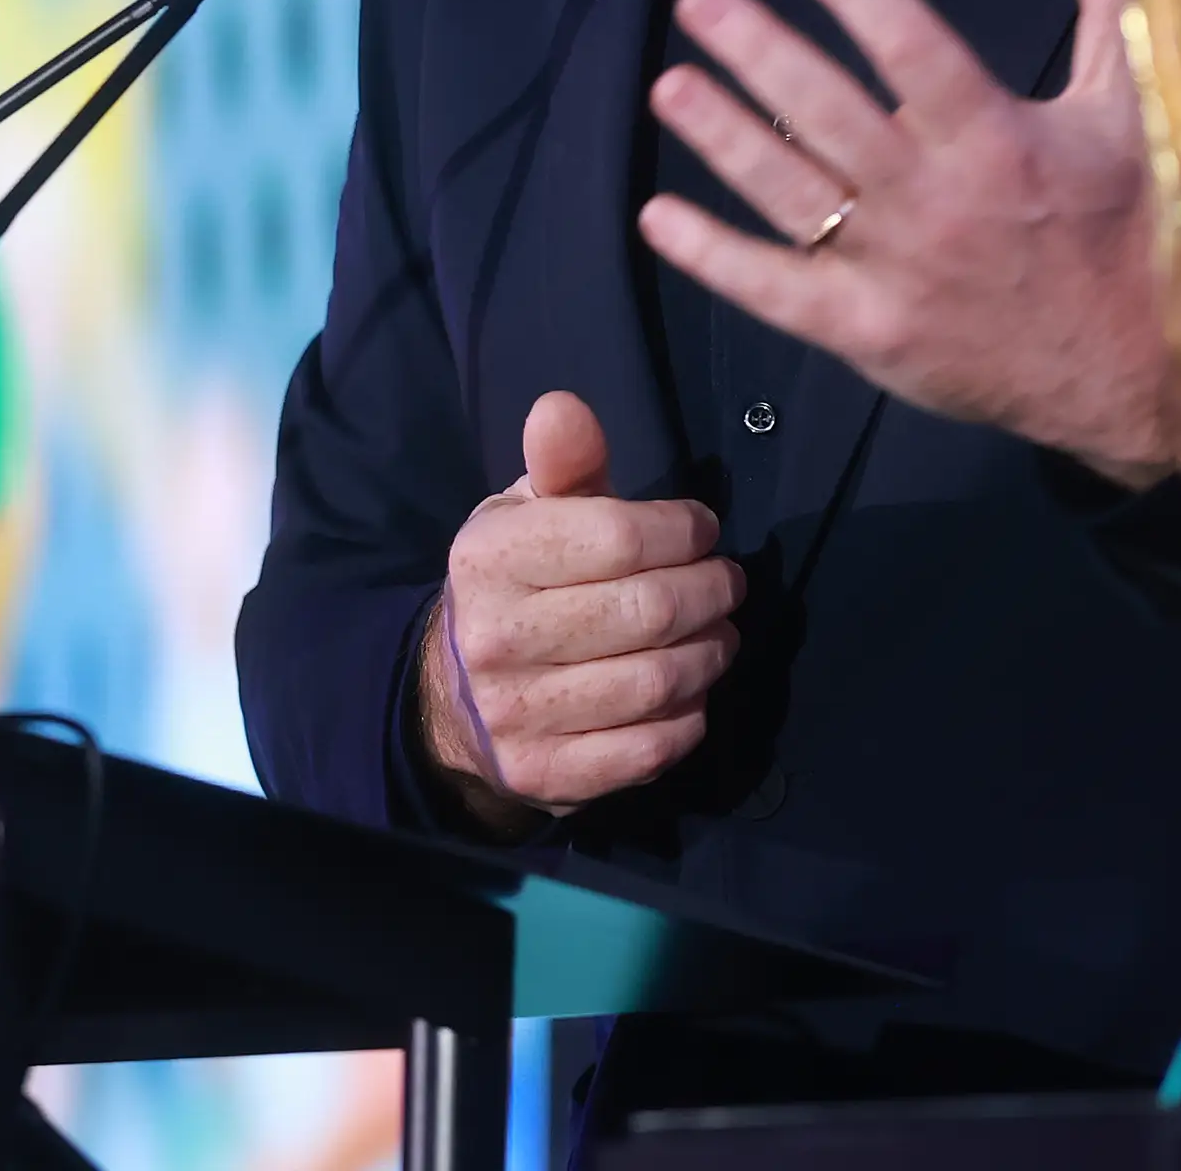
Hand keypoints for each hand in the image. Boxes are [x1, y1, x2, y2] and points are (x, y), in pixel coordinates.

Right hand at [415, 393, 741, 832]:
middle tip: (728, 583)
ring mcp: (519, 713)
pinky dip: (689, 717)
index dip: (681, 530)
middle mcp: (496, 636)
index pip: (618, 537)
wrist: (453, 698)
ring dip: (711, 654)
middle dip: (711, 591)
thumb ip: (561, 462)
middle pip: (649, 610)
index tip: (702, 531)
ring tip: (720, 633)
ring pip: (658, 681)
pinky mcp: (548, 775)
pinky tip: (692, 692)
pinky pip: (649, 748)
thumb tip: (563, 406)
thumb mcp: (526, 512)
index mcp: (489, 558)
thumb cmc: (514, 584)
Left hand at [639, 0, 1174, 485]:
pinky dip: (714, 257)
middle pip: (830, 114)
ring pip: (793, 193)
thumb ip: (1115, 16)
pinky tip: (657, 216)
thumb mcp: (1131, 120)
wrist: (1136, 377)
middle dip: (759, 51)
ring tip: (670, 85)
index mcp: (999, 142)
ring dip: (724, 137)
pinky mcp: (869, 333)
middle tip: (699, 0)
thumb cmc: (1128, 233)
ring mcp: (895, 270)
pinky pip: (778, 292)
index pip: (916, 51)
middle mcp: (936, 200)